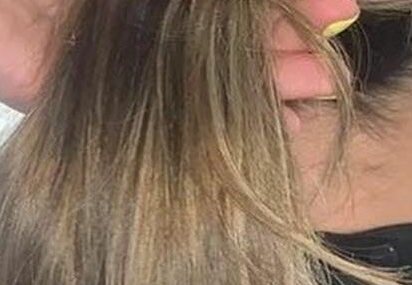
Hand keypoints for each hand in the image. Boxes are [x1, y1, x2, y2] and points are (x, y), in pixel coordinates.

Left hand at [0, 0, 361, 117]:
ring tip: (309, 98)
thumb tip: (243, 3)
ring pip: (194, 83)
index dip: (281, 4)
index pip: (225, 4)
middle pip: (219, 40)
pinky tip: (250, 144)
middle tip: (326, 68)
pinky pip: (149, 123)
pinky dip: (199, 134)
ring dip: (251, 90)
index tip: (335, 8)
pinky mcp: (76, 101)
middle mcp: (131, 17)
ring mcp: (107, 60)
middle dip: (278, 48)